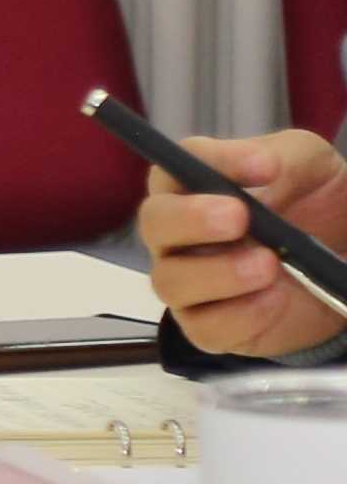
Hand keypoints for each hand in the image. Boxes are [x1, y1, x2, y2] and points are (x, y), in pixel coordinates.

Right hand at [138, 128, 346, 360]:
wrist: (343, 260)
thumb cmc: (314, 205)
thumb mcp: (309, 165)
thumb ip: (284, 156)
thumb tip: (262, 166)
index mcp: (193, 188)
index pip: (173, 168)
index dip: (211, 165)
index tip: (264, 168)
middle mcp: (178, 235)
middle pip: (154, 223)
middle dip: (190, 219)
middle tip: (239, 217)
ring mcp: (188, 283)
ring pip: (170, 280)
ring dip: (218, 273)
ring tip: (268, 266)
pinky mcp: (209, 327)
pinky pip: (204, 326)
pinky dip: (239, 315)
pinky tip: (274, 300)